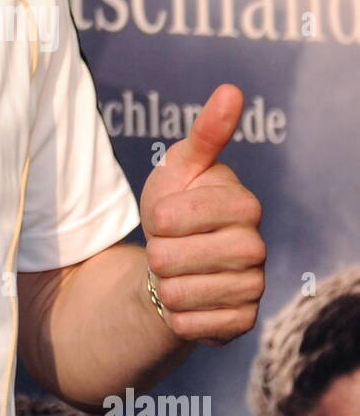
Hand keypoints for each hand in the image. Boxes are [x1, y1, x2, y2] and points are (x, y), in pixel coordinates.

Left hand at [140, 83, 265, 345]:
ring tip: (170, 272)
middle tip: (161, 247)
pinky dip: (175, 315)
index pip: (195, 213)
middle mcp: (256, 245)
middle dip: (159, 252)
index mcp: (242, 203)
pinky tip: (181, 301)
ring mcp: (253, 286)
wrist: (167, 262)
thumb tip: (232, 89)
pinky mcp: (241, 322)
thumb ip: (206, 133)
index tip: (161, 216)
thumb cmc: (173, 206)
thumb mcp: (180, 166)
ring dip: (163, 283)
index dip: (167, 216)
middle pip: (185, 256)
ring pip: (185, 292)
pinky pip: (195, 325)